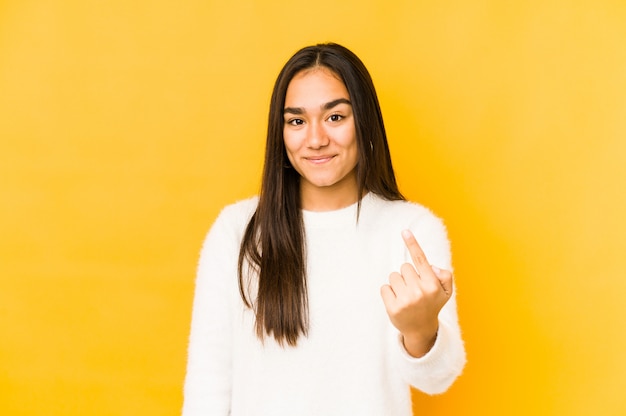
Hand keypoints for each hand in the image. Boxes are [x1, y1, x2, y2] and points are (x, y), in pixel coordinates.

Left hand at [380, 229, 453, 356]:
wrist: (421, 330)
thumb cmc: (432, 305)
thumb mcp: (446, 292)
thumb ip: (445, 276)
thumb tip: (432, 267)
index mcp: (432, 285)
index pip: (421, 260)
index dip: (412, 244)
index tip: (404, 231)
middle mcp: (419, 292)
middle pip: (404, 267)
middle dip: (408, 275)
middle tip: (414, 289)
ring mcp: (405, 300)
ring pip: (393, 276)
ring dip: (398, 284)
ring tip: (406, 296)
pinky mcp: (392, 307)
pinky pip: (384, 288)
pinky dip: (389, 293)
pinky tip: (397, 302)